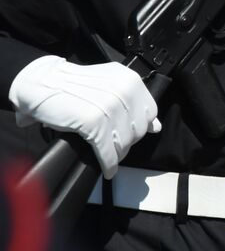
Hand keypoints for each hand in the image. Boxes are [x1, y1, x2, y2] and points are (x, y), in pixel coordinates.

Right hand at [8, 56, 160, 177]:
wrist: (42, 82)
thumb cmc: (74, 85)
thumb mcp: (110, 85)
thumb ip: (134, 103)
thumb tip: (156, 126)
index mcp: (131, 81)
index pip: (150, 113)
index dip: (140, 127)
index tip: (130, 133)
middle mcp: (124, 92)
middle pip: (138, 130)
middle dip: (128, 142)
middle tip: (115, 146)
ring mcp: (109, 107)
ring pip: (124, 143)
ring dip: (118, 155)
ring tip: (110, 157)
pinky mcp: (93, 123)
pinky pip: (107, 151)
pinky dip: (108, 163)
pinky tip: (107, 169)